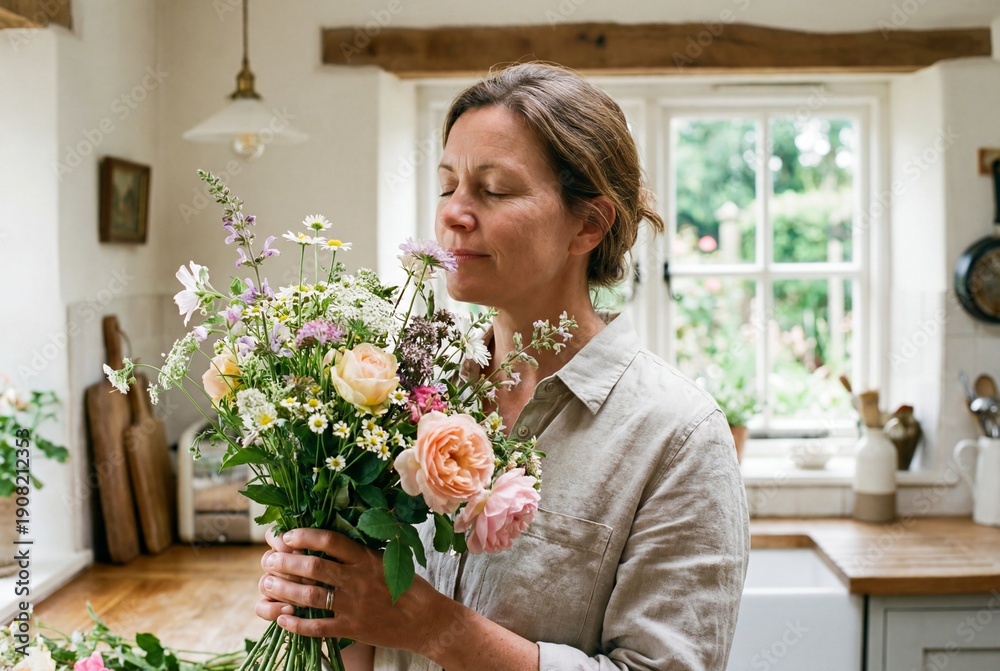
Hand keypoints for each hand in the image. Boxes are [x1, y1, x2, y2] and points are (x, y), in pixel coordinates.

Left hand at [255, 527, 441, 651]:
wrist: (427, 620)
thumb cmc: (407, 586)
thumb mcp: (386, 559)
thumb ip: (359, 551)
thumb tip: (326, 539)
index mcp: (366, 558)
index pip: (329, 541)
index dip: (304, 536)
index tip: (286, 536)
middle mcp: (357, 579)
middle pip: (313, 566)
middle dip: (284, 562)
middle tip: (268, 560)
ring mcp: (354, 605)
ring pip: (309, 595)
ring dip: (283, 589)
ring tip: (266, 584)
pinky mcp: (353, 628)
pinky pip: (318, 627)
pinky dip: (297, 623)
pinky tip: (283, 618)